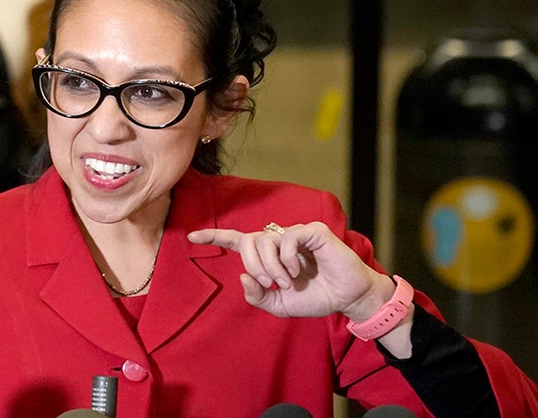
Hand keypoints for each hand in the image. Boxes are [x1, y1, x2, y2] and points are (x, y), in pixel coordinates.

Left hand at [187, 222, 393, 321]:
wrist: (346, 299)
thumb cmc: (315, 297)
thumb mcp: (280, 305)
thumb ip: (257, 296)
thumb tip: (242, 277)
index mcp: (268, 255)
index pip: (236, 240)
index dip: (214, 237)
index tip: (191, 236)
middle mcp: (279, 240)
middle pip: (249, 242)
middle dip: (255, 265)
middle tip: (271, 284)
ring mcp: (295, 233)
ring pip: (265, 240)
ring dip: (272, 267)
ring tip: (288, 281)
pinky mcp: (313, 232)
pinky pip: (288, 239)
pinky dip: (288, 258)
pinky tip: (298, 270)